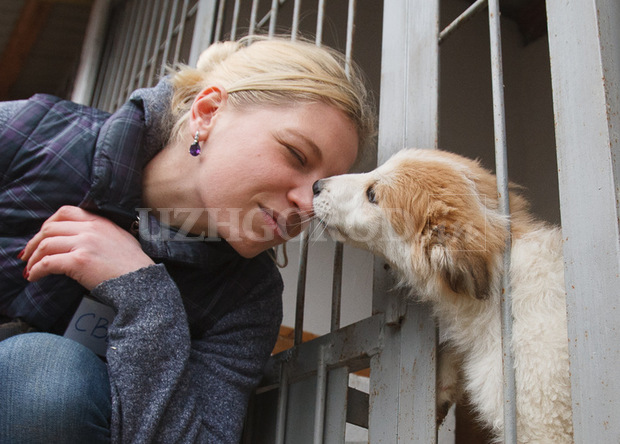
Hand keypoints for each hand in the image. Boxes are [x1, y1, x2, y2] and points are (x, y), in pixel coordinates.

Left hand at [20, 206, 154, 289]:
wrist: (141, 282)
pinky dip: (37, 270)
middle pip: (50, 228)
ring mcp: (85, 244)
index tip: (42, 236)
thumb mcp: (120, 239)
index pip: (65, 212)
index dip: (48, 223)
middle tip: (28, 254)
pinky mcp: (79, 261)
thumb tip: (80, 240)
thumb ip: (101, 233)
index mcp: (100, 221)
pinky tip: (35, 277)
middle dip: (35, 242)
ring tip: (30, 269)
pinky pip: (48, 263)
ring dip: (33, 257)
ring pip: (46, 244)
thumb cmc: (133, 266)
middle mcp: (91, 229)